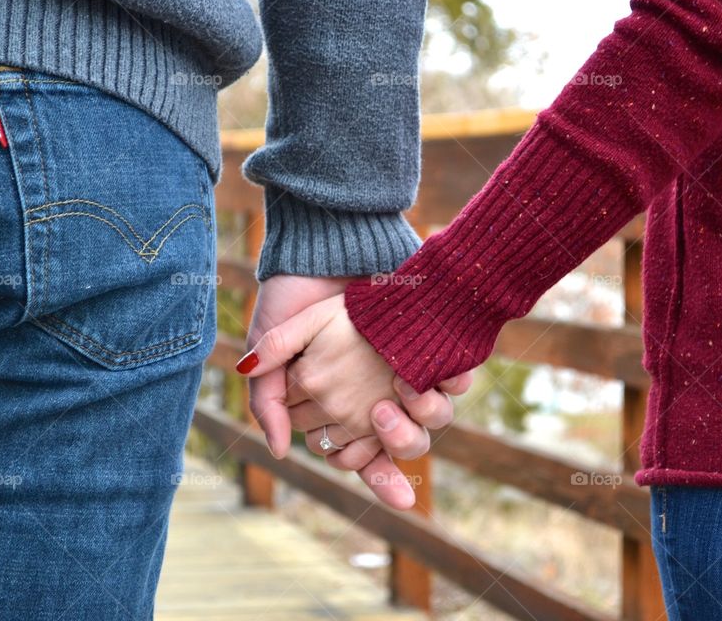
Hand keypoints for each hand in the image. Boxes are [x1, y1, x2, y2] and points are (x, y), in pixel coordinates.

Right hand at [239, 294, 472, 507]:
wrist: (328, 247)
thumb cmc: (295, 295)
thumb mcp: (270, 347)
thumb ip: (267, 401)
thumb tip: (281, 452)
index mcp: (343, 402)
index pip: (364, 455)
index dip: (379, 475)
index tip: (381, 473)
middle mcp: (380, 391)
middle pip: (403, 443)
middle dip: (400, 442)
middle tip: (381, 415)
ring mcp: (408, 370)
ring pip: (431, 419)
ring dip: (422, 417)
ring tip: (402, 391)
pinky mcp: (433, 345)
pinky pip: (455, 381)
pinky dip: (450, 383)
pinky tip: (429, 375)